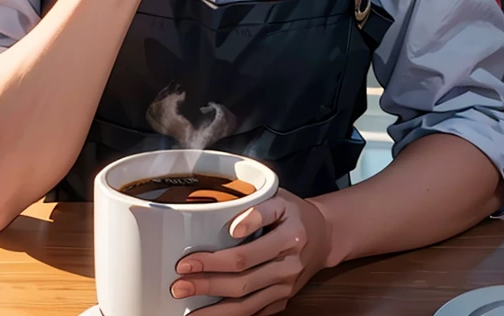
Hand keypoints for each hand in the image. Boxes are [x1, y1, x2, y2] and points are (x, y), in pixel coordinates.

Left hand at [169, 188, 330, 313]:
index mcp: (288, 239)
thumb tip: (233, 225)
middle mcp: (288, 268)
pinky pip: (255, 313)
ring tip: (188, 309)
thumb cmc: (294, 214)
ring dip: (215, 310)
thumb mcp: (280, 199)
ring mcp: (285, 288)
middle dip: (207, 286)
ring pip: (247, 305)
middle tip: (179, 284)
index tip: (187, 261)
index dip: (214, 261)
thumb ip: (258, 208)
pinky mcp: (282, 300)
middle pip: (242, 283)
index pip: (245, 255)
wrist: (324, 237)